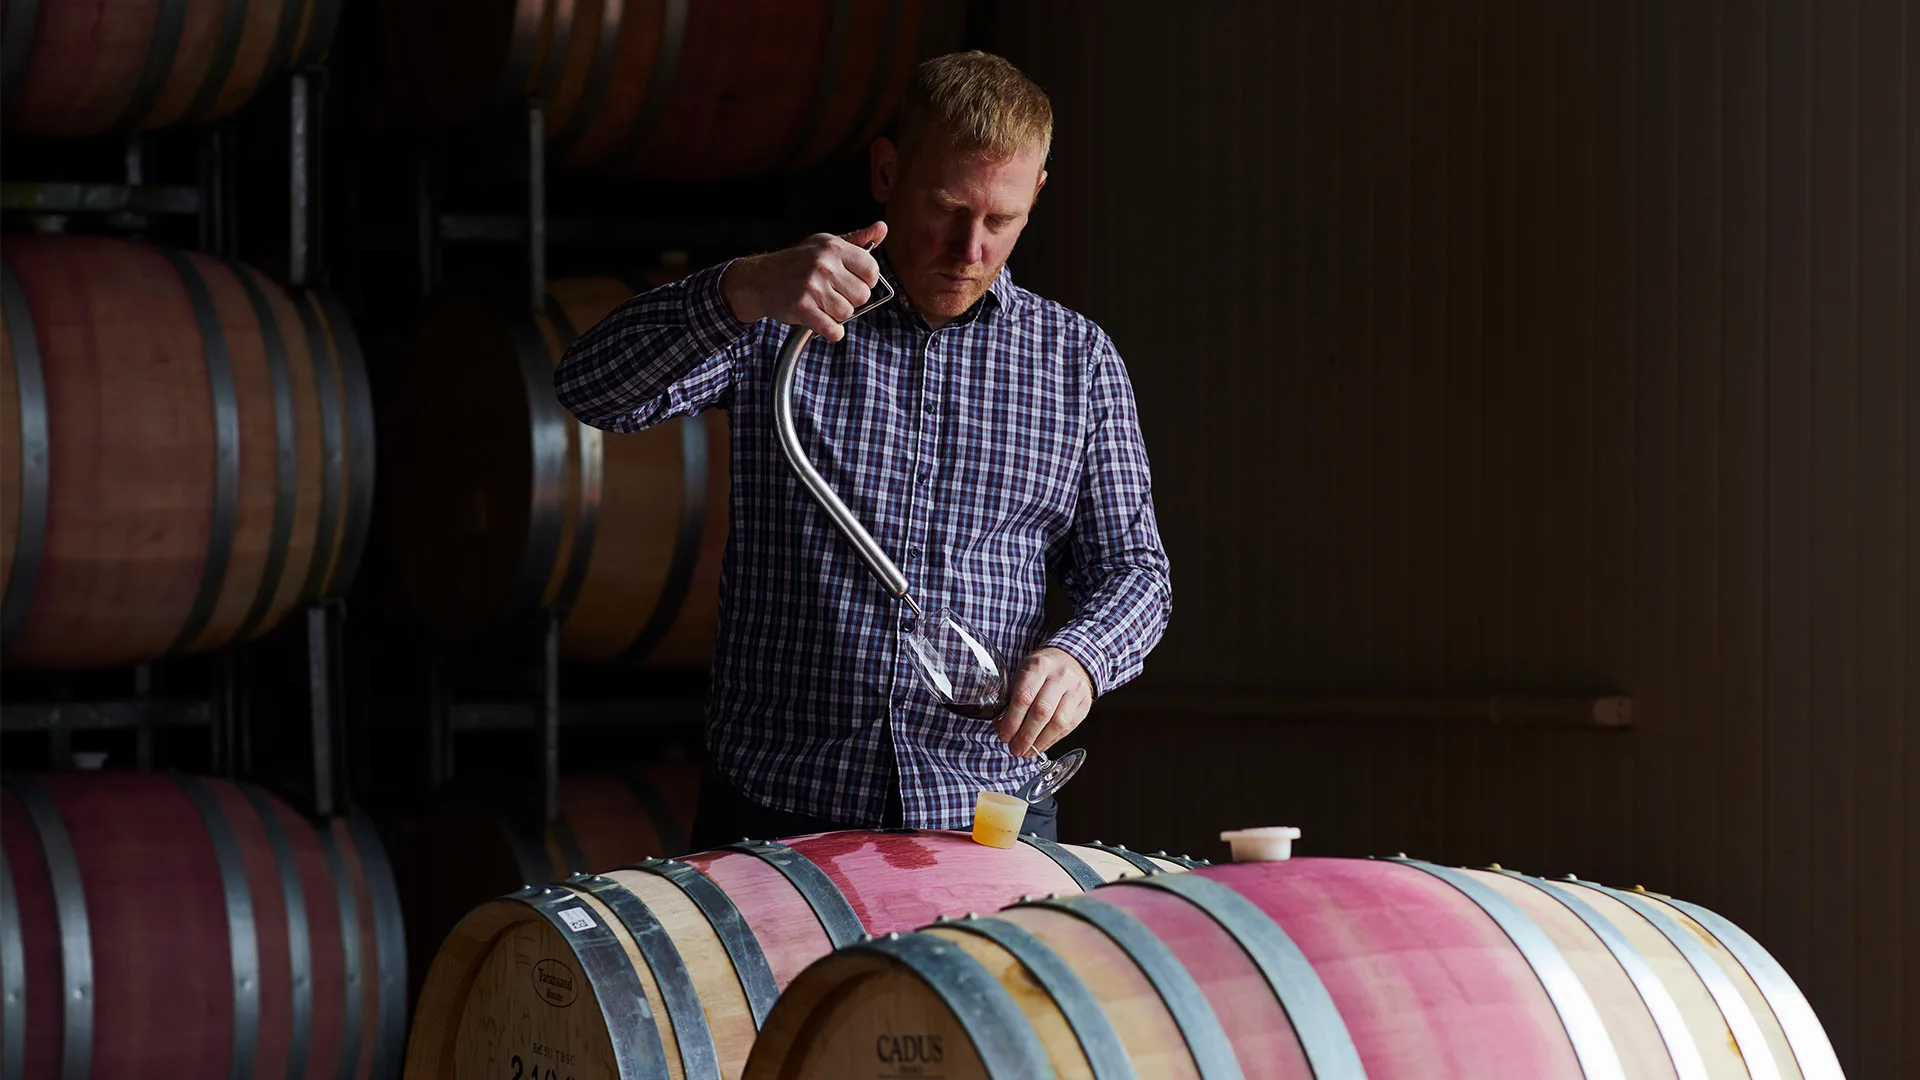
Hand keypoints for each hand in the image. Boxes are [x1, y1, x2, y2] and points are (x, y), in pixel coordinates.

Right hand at [719, 221, 887, 340]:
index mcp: (833, 247)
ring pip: (847, 313)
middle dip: (851, 300)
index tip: (853, 282)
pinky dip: (832, 331)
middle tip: (834, 295)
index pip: (872, 270)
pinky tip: (823, 322)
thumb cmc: (797, 262)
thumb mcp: (825, 244)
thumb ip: (857, 240)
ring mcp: (812, 286)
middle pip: (862, 295)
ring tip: (823, 305)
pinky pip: (833, 329)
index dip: (866, 281)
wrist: (760, 279)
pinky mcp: (802, 307)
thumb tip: (882, 228)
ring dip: (837, 315)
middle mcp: (824, 264)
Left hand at [994, 647, 1094, 757]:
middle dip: (1025, 736)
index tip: (1004, 735)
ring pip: (1058, 722)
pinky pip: (1068, 727)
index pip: (1024, 697)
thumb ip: (1013, 698)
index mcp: (1039, 666)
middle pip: (1042, 712)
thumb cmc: (1042, 670)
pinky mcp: (1085, 704)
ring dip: (1040, 742)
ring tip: (1027, 751)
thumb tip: (1003, 728)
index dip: (1012, 721)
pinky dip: (1052, 740)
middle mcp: (1060, 676)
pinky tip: (1041, 745)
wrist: (1072, 660)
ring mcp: (1076, 690)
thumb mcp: (1024, 673)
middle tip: (1015, 749)